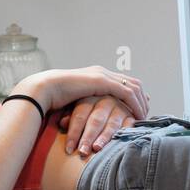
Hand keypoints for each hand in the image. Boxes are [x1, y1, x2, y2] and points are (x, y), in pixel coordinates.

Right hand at [16, 66, 148, 121]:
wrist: (44, 89)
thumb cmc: (53, 98)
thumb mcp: (75, 100)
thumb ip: (87, 103)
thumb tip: (90, 114)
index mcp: (96, 75)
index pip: (123, 81)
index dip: (135, 94)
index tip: (140, 107)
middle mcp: (102, 72)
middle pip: (133, 82)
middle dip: (142, 98)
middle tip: (145, 113)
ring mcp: (103, 75)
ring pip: (134, 87)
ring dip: (141, 102)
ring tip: (143, 117)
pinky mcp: (102, 81)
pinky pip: (127, 92)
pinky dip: (135, 104)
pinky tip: (138, 115)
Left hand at [58, 95, 136, 156]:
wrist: (113, 100)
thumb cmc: (89, 109)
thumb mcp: (76, 108)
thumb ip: (70, 116)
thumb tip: (62, 123)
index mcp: (89, 97)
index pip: (80, 115)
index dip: (74, 133)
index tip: (69, 149)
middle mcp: (105, 100)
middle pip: (96, 120)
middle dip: (88, 137)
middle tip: (82, 152)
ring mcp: (120, 106)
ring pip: (112, 124)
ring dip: (104, 138)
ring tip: (97, 149)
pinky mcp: (132, 115)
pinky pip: (129, 125)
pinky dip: (123, 135)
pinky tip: (118, 146)